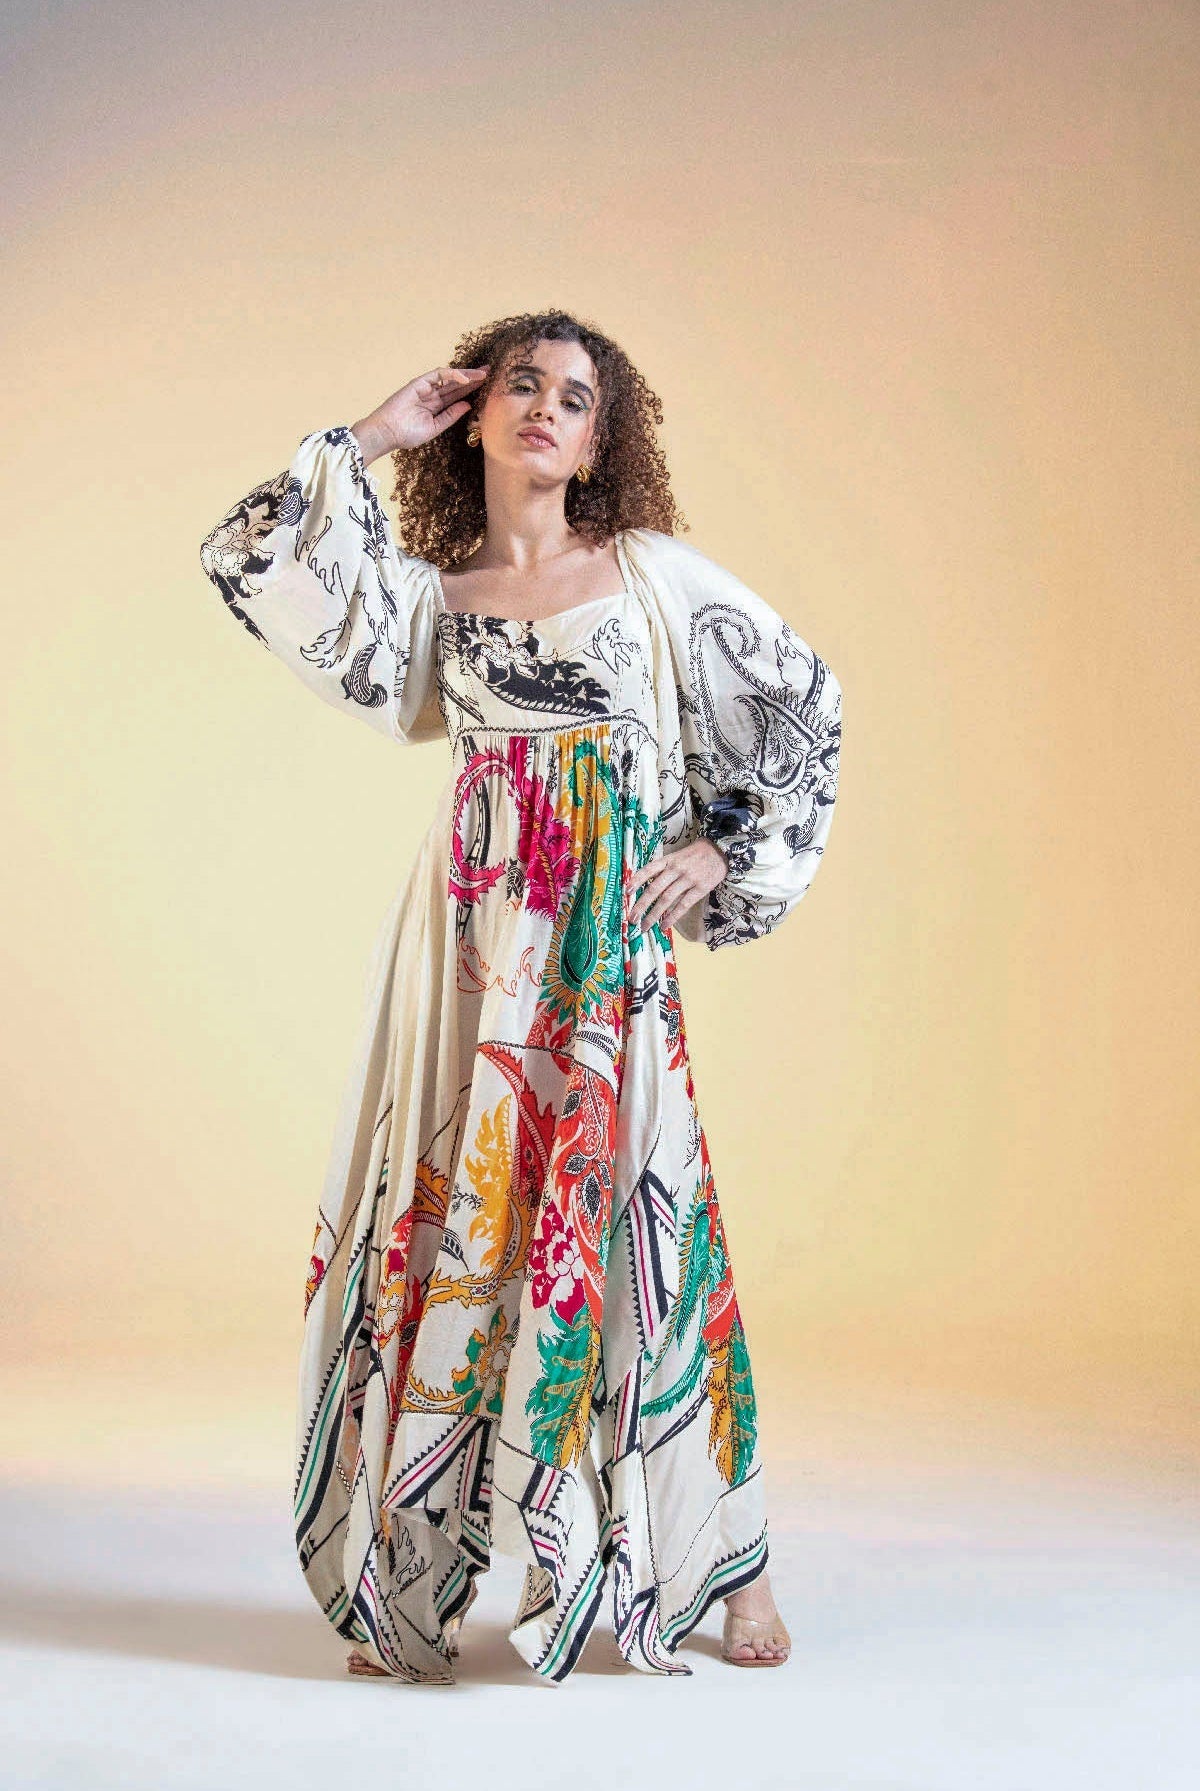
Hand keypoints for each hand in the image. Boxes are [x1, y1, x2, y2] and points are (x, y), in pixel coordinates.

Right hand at [350, 364, 489, 460]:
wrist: (388, 433)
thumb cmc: (407, 434)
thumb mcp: (435, 428)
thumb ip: (451, 416)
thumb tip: (468, 405)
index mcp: (437, 407)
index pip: (458, 395)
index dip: (472, 391)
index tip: (489, 388)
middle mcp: (433, 395)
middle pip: (457, 384)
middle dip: (473, 379)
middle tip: (491, 372)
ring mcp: (426, 388)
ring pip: (450, 377)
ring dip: (467, 375)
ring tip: (483, 374)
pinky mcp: (419, 382)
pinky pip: (438, 375)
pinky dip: (452, 375)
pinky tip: (465, 378)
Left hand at [629, 838, 726, 934]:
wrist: (720, 851)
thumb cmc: (695, 855)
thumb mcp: (677, 856)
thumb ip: (664, 869)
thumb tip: (646, 885)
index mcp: (668, 860)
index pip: (648, 870)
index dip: (636, 880)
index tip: (626, 892)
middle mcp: (676, 869)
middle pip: (655, 889)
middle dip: (642, 905)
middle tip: (632, 918)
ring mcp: (688, 879)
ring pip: (667, 899)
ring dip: (654, 914)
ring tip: (645, 926)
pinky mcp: (700, 888)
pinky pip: (683, 905)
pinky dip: (672, 916)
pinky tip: (664, 925)